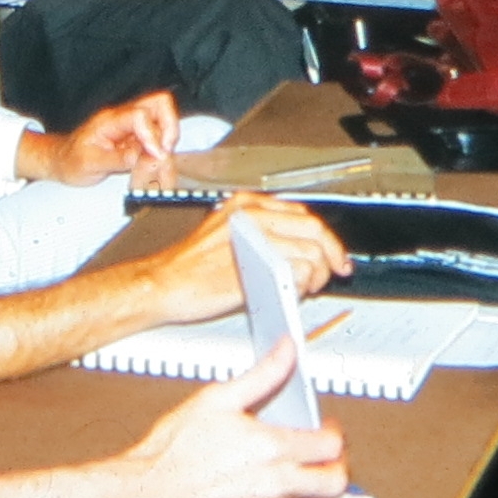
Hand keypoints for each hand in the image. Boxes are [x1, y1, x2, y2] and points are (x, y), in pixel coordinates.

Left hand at [17, 91, 180, 186]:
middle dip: (170, 126)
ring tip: (160, 160)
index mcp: (110, 120)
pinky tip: (154, 164)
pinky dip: (161, 149)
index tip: (156, 154)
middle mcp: (123, 118)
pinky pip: (157, 136)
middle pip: (159, 104)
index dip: (152, 134)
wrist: (62, 161)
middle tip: (166, 150)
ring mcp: (131, 126)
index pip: (140, 115)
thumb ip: (117, 159)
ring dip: (167, 138)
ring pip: (162, 118)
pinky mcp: (135, 137)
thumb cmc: (71, 161)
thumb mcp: (90, 164)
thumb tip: (141, 156)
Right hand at [120, 338, 347, 497]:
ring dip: (294, 483)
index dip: (333, 433)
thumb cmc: (174, 448)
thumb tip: (286, 352)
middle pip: (334, 484)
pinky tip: (245, 485)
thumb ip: (262, 375)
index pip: (331, 446)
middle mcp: (274, 486)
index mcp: (272, 449)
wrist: (146, 492)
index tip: (324, 427)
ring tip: (267, 464)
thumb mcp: (218, 398)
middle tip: (322, 454)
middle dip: (335, 467)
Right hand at [145, 193, 352, 325]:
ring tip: (304, 287)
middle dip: (330, 254)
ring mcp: (253, 240)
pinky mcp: (254, 267)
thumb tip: (300, 245)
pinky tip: (290, 292)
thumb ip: (264, 233)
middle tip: (330, 273)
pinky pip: (297, 273)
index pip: (303, 214)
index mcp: (246, 205)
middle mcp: (251, 216)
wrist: (162, 284)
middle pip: (313, 229)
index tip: (334, 256)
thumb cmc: (190, 267)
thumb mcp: (227, 234)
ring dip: (315, 274)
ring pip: (310, 253)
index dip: (326, 239)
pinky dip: (302, 286)